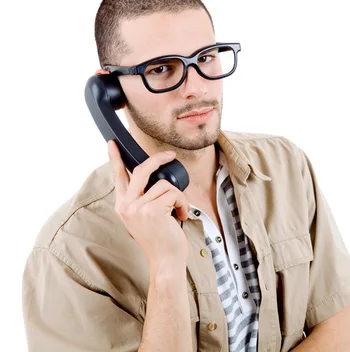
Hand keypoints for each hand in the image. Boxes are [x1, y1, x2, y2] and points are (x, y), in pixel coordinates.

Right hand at [108, 140, 189, 271]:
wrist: (166, 260)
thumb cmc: (161, 239)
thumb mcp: (145, 217)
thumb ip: (143, 198)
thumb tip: (155, 178)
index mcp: (123, 206)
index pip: (118, 177)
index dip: (116, 158)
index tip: (112, 144)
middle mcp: (127, 206)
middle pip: (141, 170)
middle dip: (158, 160)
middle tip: (171, 155)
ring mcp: (138, 208)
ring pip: (164, 184)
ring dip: (179, 196)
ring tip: (180, 210)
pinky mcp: (152, 211)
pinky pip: (173, 193)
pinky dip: (183, 202)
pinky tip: (182, 215)